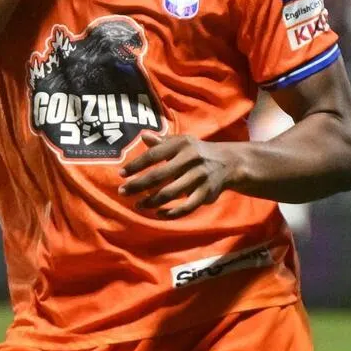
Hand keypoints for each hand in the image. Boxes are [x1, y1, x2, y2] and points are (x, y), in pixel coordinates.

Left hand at [118, 131, 238, 217]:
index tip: (121, 174)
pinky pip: (186, 207)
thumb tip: (143, 136)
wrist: (229, 162)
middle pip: (159, 175)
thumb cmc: (196, 151)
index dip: (136, 165)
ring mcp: (199, 177)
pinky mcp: (206, 193)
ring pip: (170, 193)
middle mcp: (190, 160)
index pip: (153, 155)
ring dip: (151, 201)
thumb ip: (161, 142)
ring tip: (137, 205)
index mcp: (181, 145)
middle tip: (122, 192)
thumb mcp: (181, 142)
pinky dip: (171, 213)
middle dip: (138, 185)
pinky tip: (158, 214)